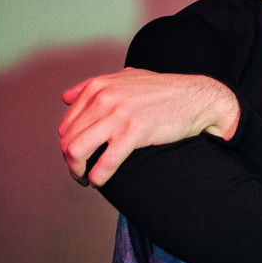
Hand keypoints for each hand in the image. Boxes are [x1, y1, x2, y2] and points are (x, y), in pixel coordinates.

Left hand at [59, 68, 239, 185]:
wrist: (196, 99)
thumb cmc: (163, 92)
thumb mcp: (125, 79)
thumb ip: (93, 87)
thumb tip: (65, 98)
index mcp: (98, 87)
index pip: (66, 125)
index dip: (69, 146)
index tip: (82, 158)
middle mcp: (103, 98)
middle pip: (68, 140)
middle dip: (71, 163)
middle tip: (82, 174)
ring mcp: (118, 115)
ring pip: (77, 151)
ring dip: (77, 172)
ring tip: (86, 180)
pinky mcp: (134, 133)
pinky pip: (105, 162)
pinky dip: (97, 177)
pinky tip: (99, 182)